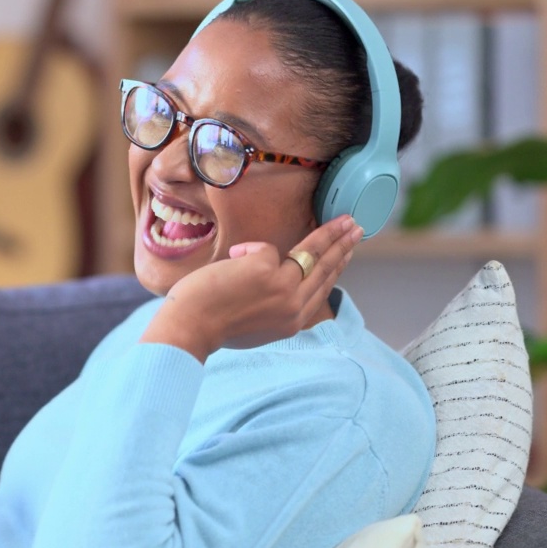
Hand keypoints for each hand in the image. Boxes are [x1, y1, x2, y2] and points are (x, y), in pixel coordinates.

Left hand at [140, 215, 362, 359]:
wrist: (189, 327)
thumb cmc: (213, 323)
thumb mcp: (256, 323)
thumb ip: (275, 303)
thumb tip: (279, 271)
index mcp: (292, 322)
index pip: (321, 290)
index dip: (336, 269)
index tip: (347, 254)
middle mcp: (294, 307)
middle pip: (325, 269)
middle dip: (343, 246)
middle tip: (357, 228)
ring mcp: (282, 287)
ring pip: (310, 253)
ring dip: (329, 234)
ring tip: (343, 220)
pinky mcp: (264, 268)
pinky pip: (261, 248)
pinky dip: (244, 254)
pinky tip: (231, 265)